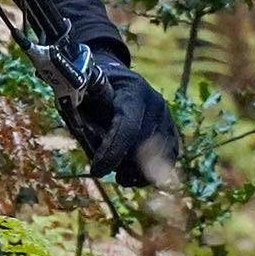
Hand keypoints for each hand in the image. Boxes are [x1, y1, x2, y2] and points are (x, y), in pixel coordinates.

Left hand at [66, 49, 179, 187]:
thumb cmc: (95, 87)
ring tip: (118, 175)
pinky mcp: (172, 131)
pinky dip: (149, 173)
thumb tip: (83, 137)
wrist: (119, 78)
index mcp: (133, 91)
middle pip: (142, 146)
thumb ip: (82, 112)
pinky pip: (168, 160)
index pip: (127, 127)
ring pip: (157, 157)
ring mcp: (167, 118)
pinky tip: (132, 177)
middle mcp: (156, 104)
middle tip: (102, 166)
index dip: (112, 152)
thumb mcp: (83, 92)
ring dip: (135, 171)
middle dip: (120, 162)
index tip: (96, 171)